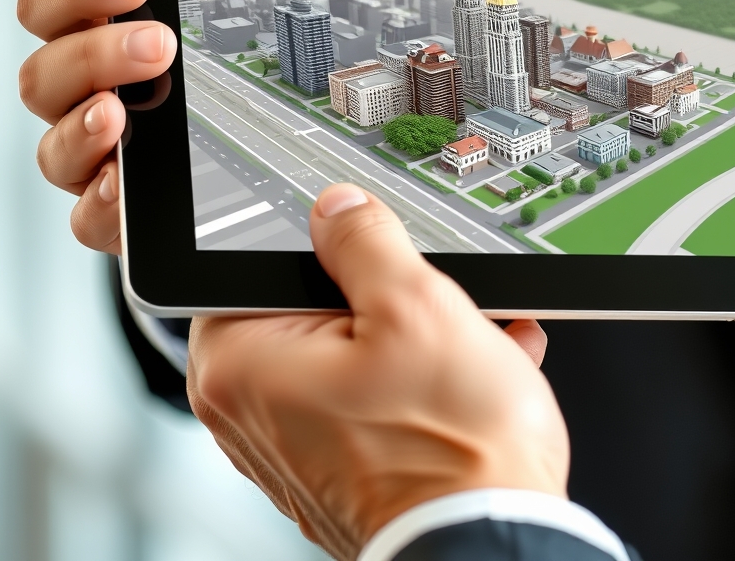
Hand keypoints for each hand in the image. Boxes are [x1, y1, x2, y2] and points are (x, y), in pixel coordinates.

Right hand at [18, 0, 176, 253]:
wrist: (221, 153)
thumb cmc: (171, 61)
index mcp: (80, 37)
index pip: (48, 4)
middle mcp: (74, 96)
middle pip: (45, 73)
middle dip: (97, 51)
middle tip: (158, 39)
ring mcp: (88, 155)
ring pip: (55, 144)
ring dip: (88, 123)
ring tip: (126, 110)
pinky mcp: (110, 211)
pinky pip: (89, 215)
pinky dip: (104, 200)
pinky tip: (128, 181)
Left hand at [188, 183, 568, 560]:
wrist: (493, 540)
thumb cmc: (449, 447)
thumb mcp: (414, 304)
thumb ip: (365, 240)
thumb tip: (338, 208)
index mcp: (241, 365)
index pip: (254, 265)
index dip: (326, 250)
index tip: (370, 251)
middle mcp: (251, 413)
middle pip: (312, 307)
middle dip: (386, 295)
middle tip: (431, 298)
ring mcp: (294, 446)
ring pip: (352, 349)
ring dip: (417, 334)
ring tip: (473, 335)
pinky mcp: (337, 467)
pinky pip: (371, 394)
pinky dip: (420, 376)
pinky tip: (476, 368)